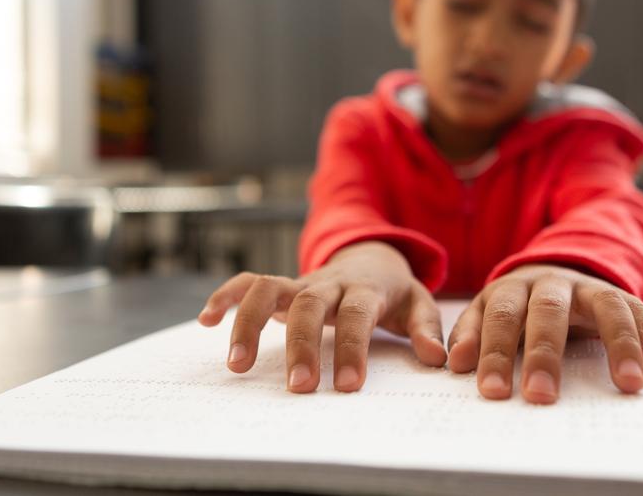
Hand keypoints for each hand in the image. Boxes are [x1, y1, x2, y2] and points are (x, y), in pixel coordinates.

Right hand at [198, 241, 445, 392]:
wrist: (374, 254)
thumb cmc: (394, 290)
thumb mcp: (419, 304)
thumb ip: (426, 330)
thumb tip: (437, 359)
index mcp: (366, 289)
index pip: (357, 316)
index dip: (352, 348)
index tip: (347, 387)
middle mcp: (329, 282)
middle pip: (309, 304)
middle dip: (300, 345)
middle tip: (298, 388)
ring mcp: (302, 281)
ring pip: (268, 287)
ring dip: (248, 321)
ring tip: (237, 365)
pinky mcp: (283, 285)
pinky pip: (249, 281)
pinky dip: (225, 295)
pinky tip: (205, 320)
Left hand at [447, 264, 642, 403]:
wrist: (550, 272)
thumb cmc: (513, 306)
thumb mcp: (484, 313)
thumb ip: (469, 335)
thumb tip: (455, 363)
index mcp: (512, 288)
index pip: (501, 317)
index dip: (494, 352)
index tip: (493, 392)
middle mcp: (551, 283)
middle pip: (548, 312)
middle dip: (544, 355)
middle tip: (541, 396)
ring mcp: (587, 286)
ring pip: (606, 306)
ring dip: (619, 343)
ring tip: (629, 383)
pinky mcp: (617, 294)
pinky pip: (638, 309)